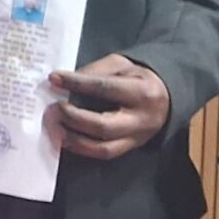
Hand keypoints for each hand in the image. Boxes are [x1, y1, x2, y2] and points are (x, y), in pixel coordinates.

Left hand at [45, 54, 170, 158]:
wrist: (166, 97)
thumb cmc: (138, 77)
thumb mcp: (121, 64)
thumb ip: (95, 70)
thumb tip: (64, 81)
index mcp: (142, 92)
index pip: (104, 88)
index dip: (77, 83)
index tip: (54, 78)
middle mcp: (141, 119)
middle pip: (103, 125)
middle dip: (74, 118)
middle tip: (53, 108)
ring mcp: (137, 138)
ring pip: (103, 147)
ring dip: (74, 139)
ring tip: (54, 127)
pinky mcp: (131, 148)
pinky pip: (104, 154)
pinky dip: (82, 148)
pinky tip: (65, 139)